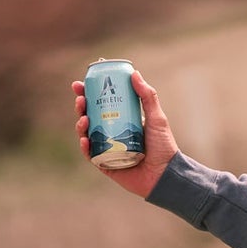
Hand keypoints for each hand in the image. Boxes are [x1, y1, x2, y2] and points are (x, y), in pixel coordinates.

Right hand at [72, 68, 181, 198]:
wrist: (165, 174)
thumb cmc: (163, 146)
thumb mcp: (157, 118)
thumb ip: (148, 96)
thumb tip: (134, 74)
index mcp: (121, 120)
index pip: (101, 103)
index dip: (88, 93)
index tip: (80, 83)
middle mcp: (111, 133)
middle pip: (90, 116)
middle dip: (81, 106)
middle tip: (80, 99)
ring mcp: (107, 148)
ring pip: (87, 133)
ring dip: (80, 123)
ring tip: (84, 118)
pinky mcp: (105, 164)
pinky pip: (90, 154)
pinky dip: (85, 146)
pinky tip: (85, 138)